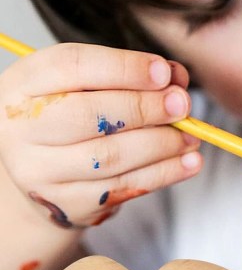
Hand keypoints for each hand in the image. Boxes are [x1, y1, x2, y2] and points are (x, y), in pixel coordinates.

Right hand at [0, 43, 201, 227]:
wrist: (42, 171)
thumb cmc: (69, 118)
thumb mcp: (85, 86)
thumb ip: (128, 76)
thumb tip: (176, 77)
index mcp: (23, 84)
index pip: (71, 66)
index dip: (124, 68)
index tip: (165, 73)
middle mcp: (22, 128)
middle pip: (89, 115)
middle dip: (145, 108)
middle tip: (182, 105)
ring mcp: (40, 171)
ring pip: (110, 156)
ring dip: (162, 144)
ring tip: (191, 135)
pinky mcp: (67, 203)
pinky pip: (124, 188)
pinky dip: (165, 173)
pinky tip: (189, 162)